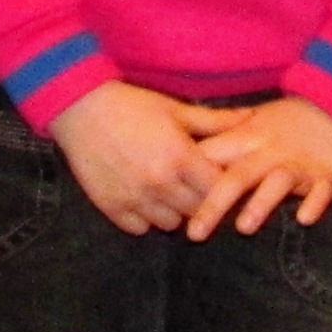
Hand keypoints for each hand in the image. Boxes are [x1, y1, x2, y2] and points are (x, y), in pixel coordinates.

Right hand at [44, 81, 222, 235]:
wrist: (79, 107)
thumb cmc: (131, 104)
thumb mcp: (175, 108)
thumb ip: (216, 121)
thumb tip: (252, 118)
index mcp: (180, 157)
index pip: (218, 189)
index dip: (224, 187)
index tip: (223, 180)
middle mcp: (159, 183)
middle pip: (198, 211)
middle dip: (202, 201)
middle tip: (197, 187)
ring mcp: (134, 198)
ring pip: (171, 224)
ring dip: (175, 211)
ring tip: (171, 192)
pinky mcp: (111, 207)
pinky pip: (141, 228)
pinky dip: (146, 218)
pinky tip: (146, 198)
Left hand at [178, 95, 331, 238]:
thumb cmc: (281, 125)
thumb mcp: (247, 126)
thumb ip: (216, 144)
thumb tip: (175, 166)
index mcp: (245, 140)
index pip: (212, 161)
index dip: (191, 182)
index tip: (170, 207)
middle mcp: (269, 152)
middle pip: (238, 178)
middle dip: (215, 205)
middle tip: (194, 235)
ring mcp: (299, 164)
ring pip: (277, 183)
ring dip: (261, 204)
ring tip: (244, 227)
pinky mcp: (327, 175)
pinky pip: (321, 190)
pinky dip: (314, 203)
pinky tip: (305, 219)